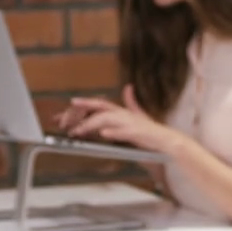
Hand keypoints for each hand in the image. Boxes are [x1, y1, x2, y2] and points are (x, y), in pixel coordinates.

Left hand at [62, 86, 183, 154]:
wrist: (168, 143)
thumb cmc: (151, 132)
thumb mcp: (137, 116)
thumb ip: (131, 103)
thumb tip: (128, 87)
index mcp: (122, 111)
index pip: (98, 104)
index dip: (81, 105)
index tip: (65, 109)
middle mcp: (124, 114)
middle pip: (99, 107)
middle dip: (80, 111)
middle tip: (63, 120)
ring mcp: (130, 123)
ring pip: (107, 119)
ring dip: (90, 124)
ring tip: (77, 131)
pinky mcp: (138, 134)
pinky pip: (123, 131)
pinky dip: (113, 132)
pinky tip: (103, 134)